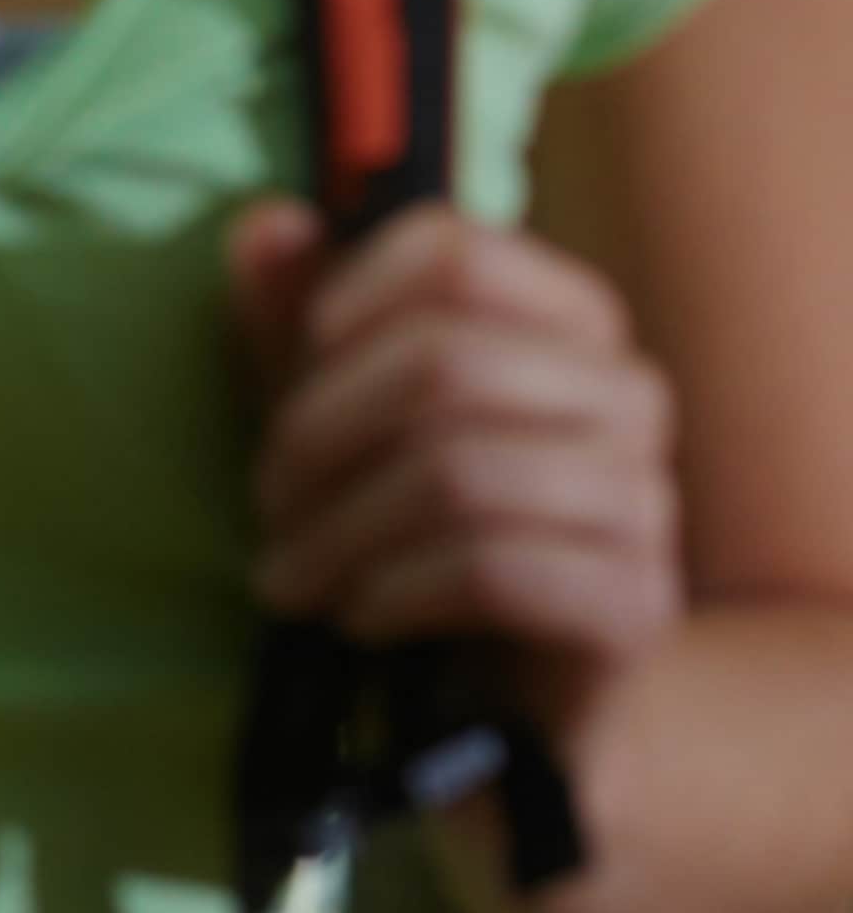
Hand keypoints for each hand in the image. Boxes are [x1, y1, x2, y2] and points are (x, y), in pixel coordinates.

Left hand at [234, 199, 682, 703]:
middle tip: (268, 504)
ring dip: (339, 532)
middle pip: (441, 364)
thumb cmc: (415, 518)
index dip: (344, 300)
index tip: (290, 370)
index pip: (455, 252)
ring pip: (456, 475)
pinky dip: (395, 593)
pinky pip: (491, 572)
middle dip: (317, 437)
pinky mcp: (635, 606)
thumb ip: (294, 312)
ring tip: (291, 575)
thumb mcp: (338, 406)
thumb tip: (267, 223)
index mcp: (568, 319)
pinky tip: (360, 615)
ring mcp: (645, 500)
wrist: (516, 688)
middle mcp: (627, 394)